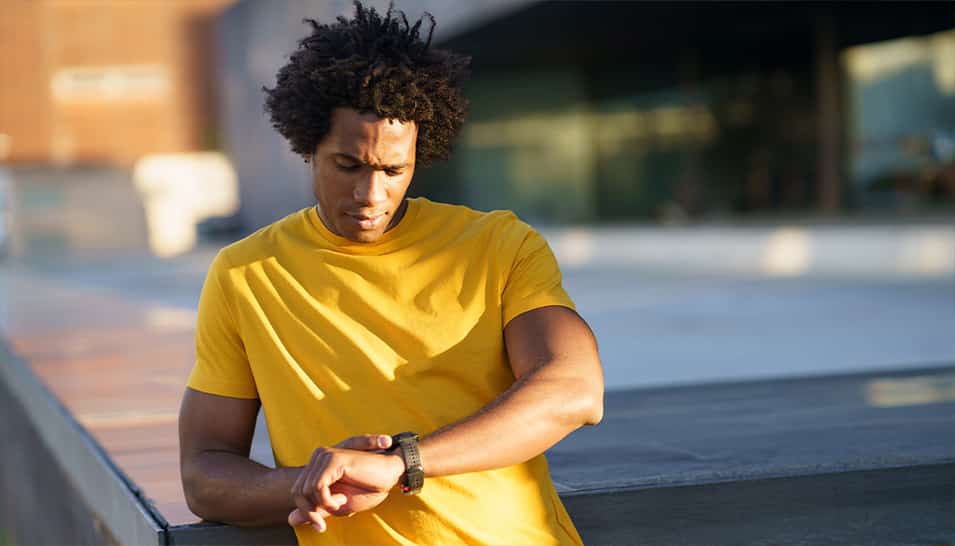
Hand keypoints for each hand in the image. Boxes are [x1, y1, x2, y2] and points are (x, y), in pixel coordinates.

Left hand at [289, 435, 404, 532]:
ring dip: (323, 505)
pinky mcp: (333, 459)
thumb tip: (290, 519)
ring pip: (305, 491)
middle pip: (298, 491)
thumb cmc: (368, 488)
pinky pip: (318, 487)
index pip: (298, 491)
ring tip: (342, 502)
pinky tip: (342, 499)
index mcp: (318, 466)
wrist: (390, 475)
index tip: (320, 526)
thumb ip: (315, 510)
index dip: (306, 512)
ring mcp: (324, 456)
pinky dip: (327, 500)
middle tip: (327, 520)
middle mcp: (318, 457)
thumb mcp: (338, 505)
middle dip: (311, 512)